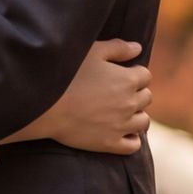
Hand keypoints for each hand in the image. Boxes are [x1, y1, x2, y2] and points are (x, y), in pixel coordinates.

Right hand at [9, 38, 152, 153]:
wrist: (46, 106)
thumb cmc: (67, 74)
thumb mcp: (92, 52)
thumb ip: (117, 48)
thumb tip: (137, 48)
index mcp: (128, 79)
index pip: (146, 76)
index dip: (134, 74)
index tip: (121, 75)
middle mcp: (130, 103)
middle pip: (147, 97)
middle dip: (136, 93)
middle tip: (117, 93)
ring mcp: (122, 125)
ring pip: (143, 122)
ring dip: (136, 116)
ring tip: (120, 113)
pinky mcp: (110, 143)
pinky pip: (134, 145)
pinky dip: (132, 139)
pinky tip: (121, 132)